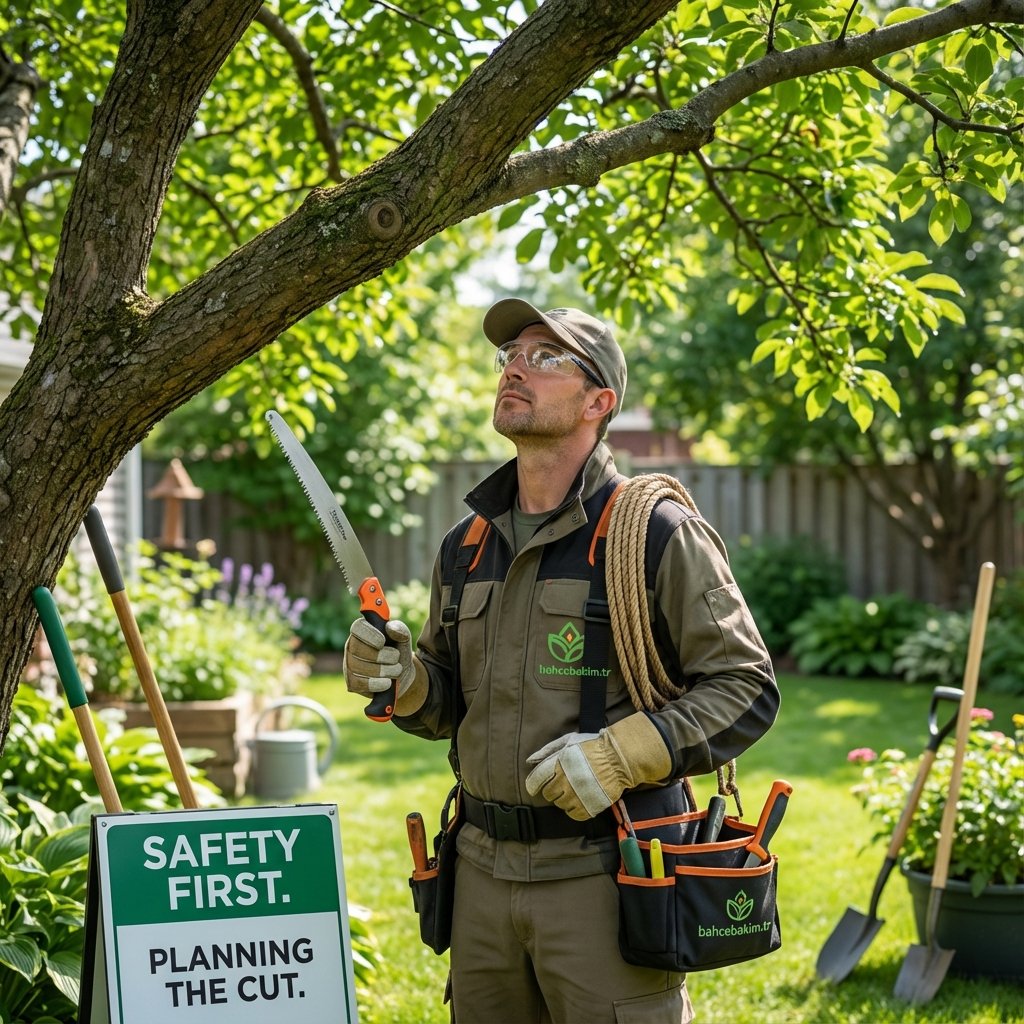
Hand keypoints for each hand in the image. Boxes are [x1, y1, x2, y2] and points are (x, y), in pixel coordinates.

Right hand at [343, 618, 416, 699]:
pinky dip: (376, 684)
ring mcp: (349, 665)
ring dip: (383, 670)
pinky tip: (387, 683)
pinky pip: (359, 683)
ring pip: (358, 667)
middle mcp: (351, 647)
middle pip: (357, 649)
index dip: (369, 634)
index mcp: (362, 631)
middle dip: (380, 655)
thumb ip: (400, 630)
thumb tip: (390, 627)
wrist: (402, 676)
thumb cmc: (399, 652)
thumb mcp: (404, 640)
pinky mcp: (352, 683)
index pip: (357, 627)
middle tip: (396, 658)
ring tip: (397, 670)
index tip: (382, 641)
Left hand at [524, 713, 671, 819]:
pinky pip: (573, 815)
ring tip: (574, 790)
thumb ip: (547, 750)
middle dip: (552, 790)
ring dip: (564, 799)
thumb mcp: (568, 741)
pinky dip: (574, 809)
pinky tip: (580, 800)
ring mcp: (576, 795)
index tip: (535, 788)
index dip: (533, 785)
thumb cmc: (592, 747)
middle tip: (563, 784)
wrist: (619, 759)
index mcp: (559, 763)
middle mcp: (565, 780)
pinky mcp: (588, 807)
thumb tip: (529, 760)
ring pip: (560, 805)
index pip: (536, 779)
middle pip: (548, 794)